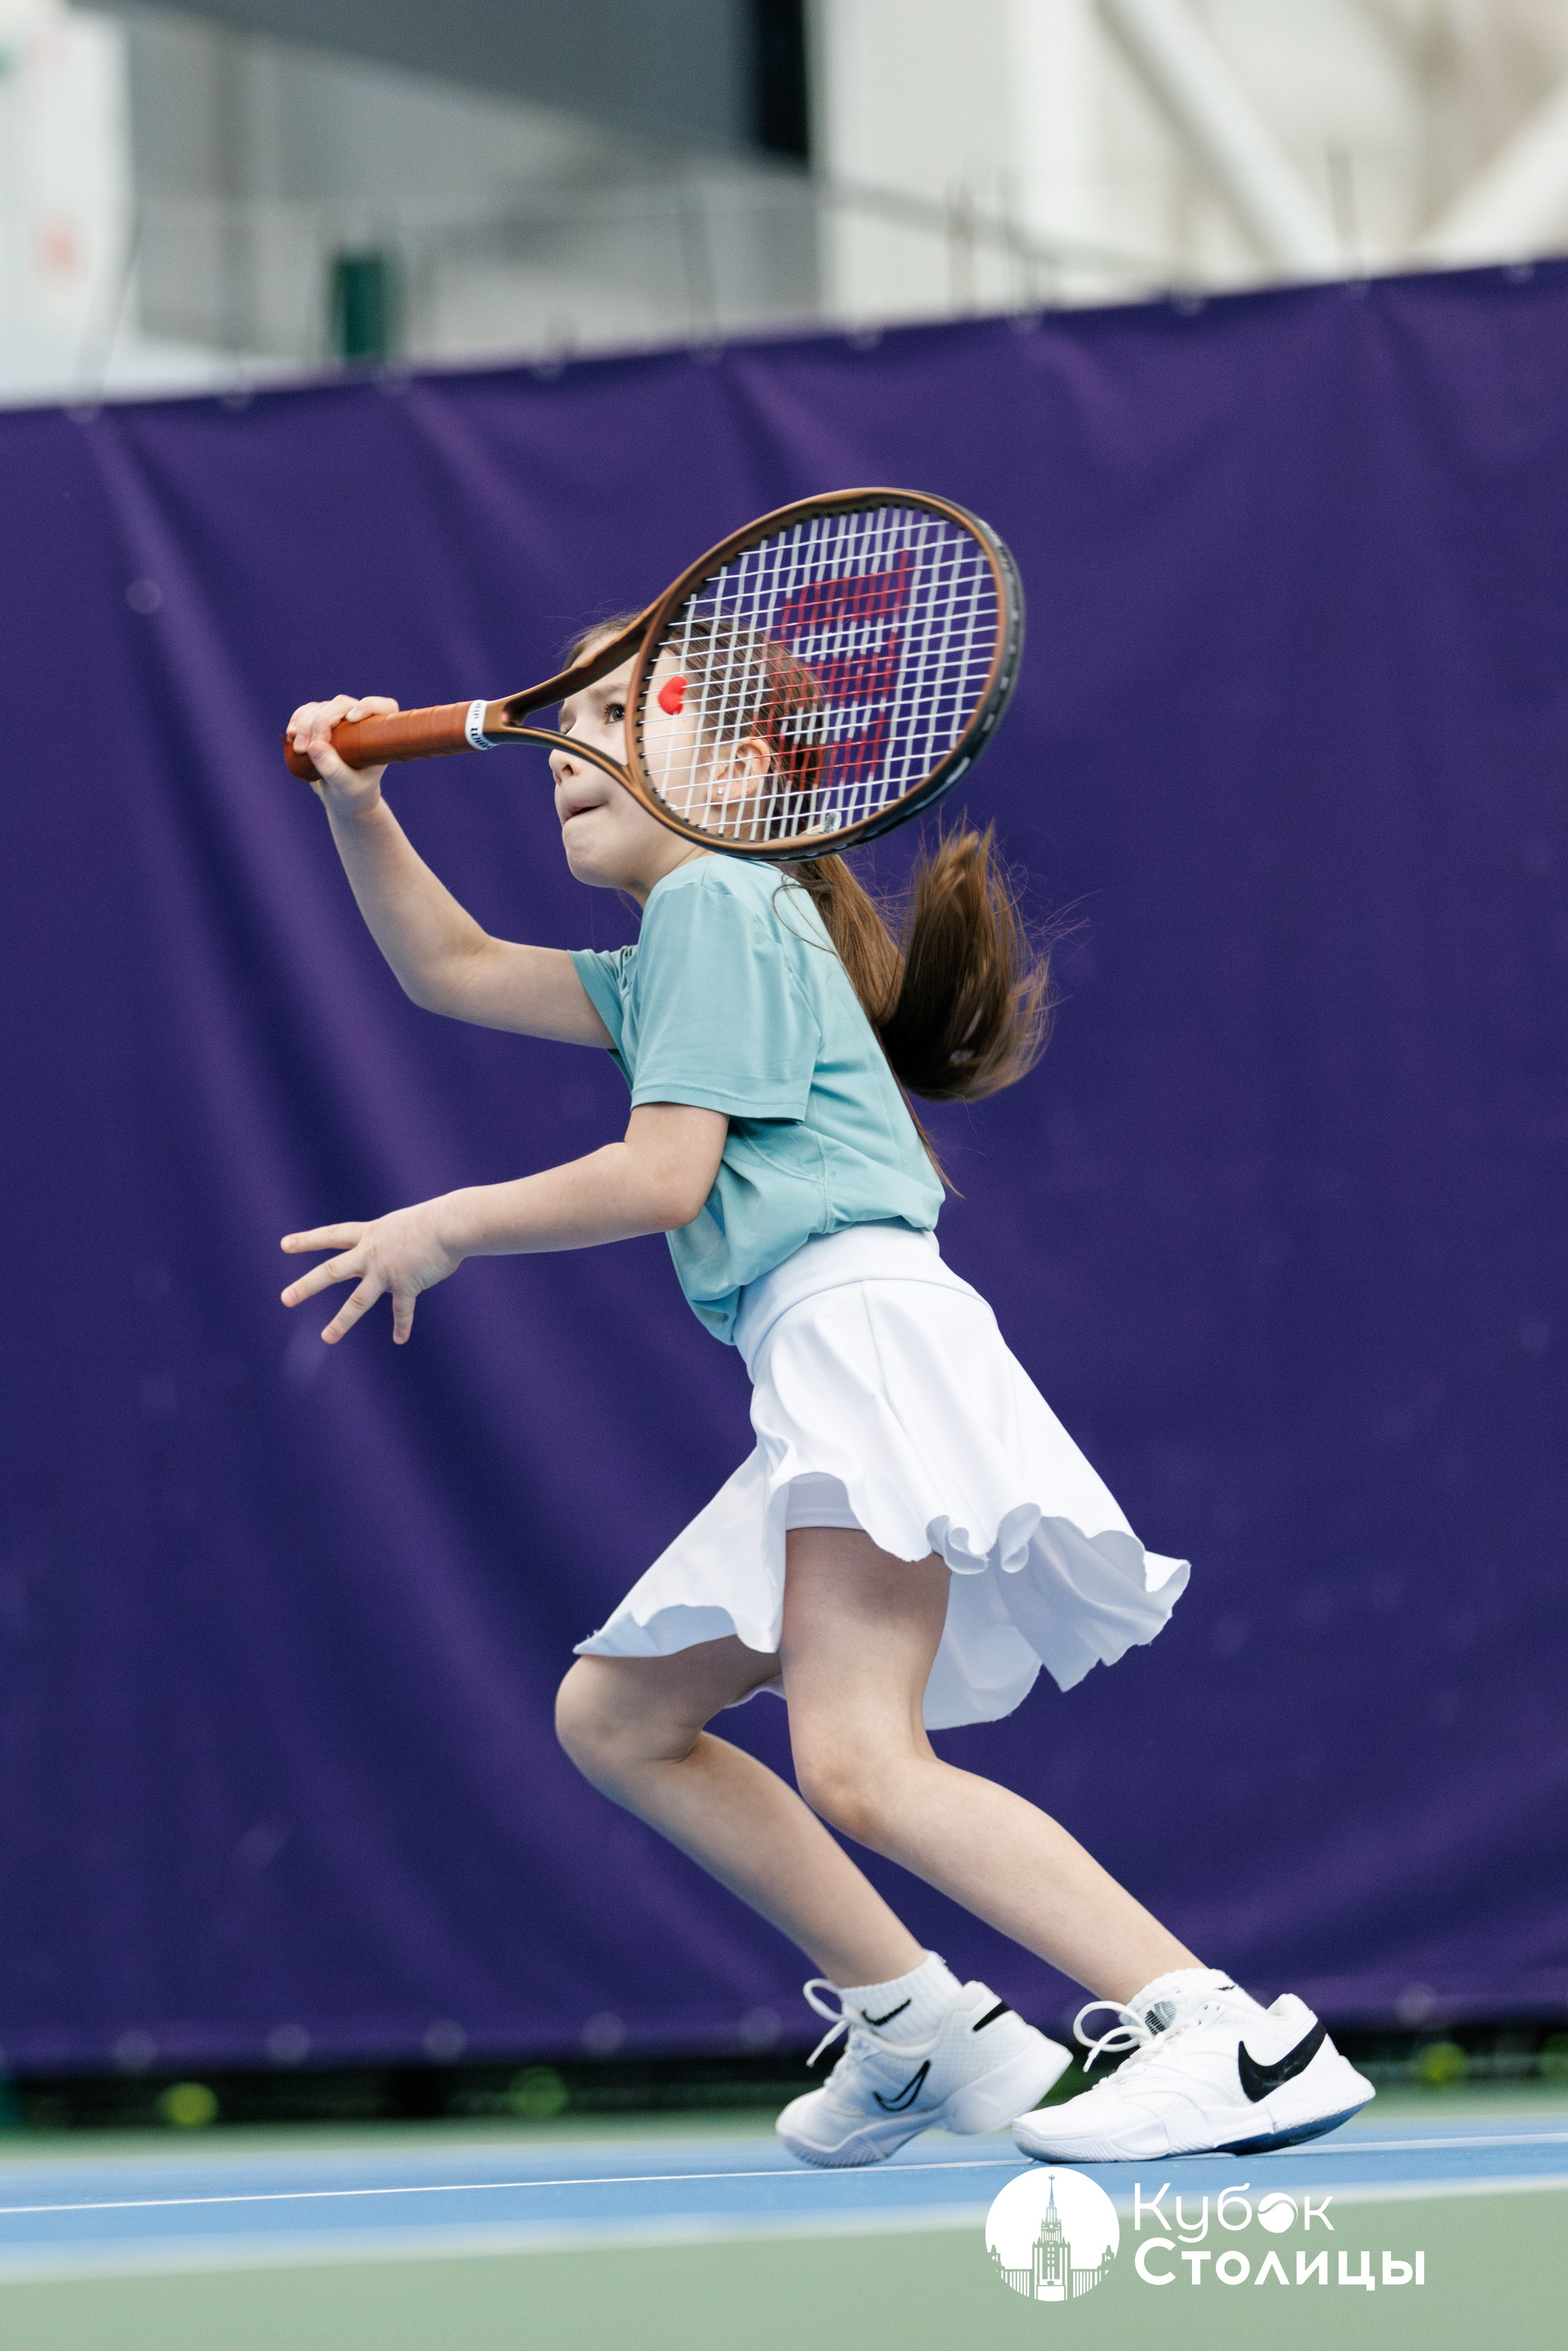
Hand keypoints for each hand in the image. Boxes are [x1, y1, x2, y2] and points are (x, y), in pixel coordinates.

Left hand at [280, 1198, 461, 1344]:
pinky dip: (402, 1325)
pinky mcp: (407, 1285)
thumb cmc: (434, 1221)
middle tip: (285, 1298)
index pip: (332, 1235)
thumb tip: (394, 1261)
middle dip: (307, 1285)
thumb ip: (392, 1243)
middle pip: (332, 1271)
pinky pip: (402, 1310)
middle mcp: (371, 1253)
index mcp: (370, 1235)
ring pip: (359, 1300)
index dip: (308, 1240)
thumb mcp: (403, 1226)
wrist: (450, 1225)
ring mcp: (387, 1271)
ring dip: (342, 1321)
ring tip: (327, 1337)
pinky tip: (399, 1339)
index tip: (284, 1245)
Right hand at [286, 694, 399, 816]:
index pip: (383, 707)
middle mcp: (361, 722)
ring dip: (305, 724)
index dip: (368, 706)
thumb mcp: (346, 787)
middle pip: (341, 705)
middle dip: (320, 722)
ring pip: (321, 707)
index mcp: (379, 735)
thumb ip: (333, 769)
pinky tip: (291, 735)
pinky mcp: (322, 722)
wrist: (341, 798)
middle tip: (306, 749)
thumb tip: (315, 746)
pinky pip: (307, 711)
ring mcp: (340, 719)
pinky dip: (297, 720)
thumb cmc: (353, 794)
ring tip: (298, 749)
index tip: (351, 719)